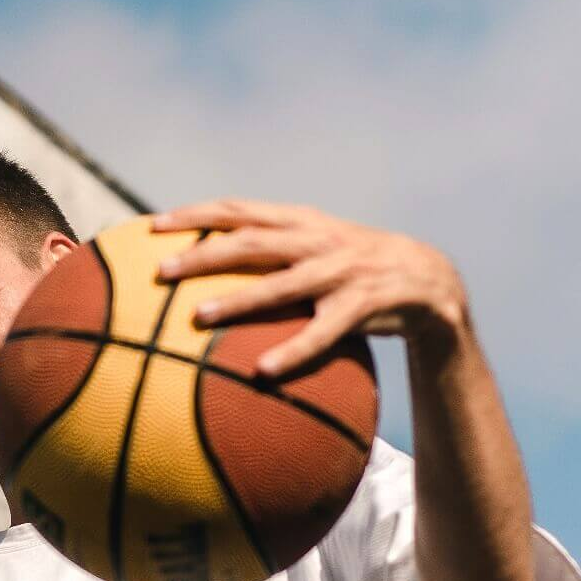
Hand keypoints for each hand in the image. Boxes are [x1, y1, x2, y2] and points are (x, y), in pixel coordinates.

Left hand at [151, 198, 468, 380]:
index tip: (151, 225)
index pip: (239, 209)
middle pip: (250, 240)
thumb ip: (272, 253)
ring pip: (281, 283)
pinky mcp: (364, 304)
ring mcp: (341, 272)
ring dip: (238, 299)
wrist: (430, 280)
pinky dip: (294, 350)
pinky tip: (265, 371)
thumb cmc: (355, 271)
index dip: (195, 214)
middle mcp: (317, 240)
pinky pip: (323, 332)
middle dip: (202, 253)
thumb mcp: (317, 249)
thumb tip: (209, 272)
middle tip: (160, 273)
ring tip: (198, 317)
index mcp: (301, 222)